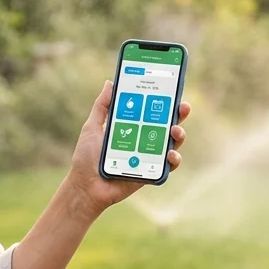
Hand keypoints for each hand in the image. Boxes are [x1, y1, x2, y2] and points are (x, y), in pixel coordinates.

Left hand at [63, 80, 190, 215]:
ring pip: (172, 143)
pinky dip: (173, 159)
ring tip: (175, 130)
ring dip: (179, 135)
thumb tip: (110, 83)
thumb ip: (102, 106)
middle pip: (167, 124)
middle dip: (179, 114)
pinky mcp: (151, 173)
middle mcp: (143, 140)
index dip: (163, 100)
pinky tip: (170, 154)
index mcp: (132, 127)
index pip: (151, 110)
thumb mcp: (92, 127)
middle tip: (183, 107)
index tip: (171, 89)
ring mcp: (149, 156)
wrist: (85, 186)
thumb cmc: (86, 158)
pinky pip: (168, 166)